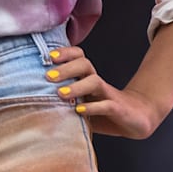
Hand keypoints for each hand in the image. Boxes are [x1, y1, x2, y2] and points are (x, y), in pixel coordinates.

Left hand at [45, 45, 163, 138]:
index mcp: (88, 77)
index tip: (48, 57)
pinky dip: (92, 107)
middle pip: (84, 64)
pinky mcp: (118, 109)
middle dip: (65, 68)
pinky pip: (106, 105)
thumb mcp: (82, 103)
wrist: (138, 118)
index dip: (65, 53)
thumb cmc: (104, 110)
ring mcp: (109, 94)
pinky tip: (79, 110)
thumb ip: (64, 101)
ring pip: (94, 81)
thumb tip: (35, 101)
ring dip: (76, 86)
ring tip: (61, 93)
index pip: (78, 56)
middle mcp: (97, 82)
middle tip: (48, 76)